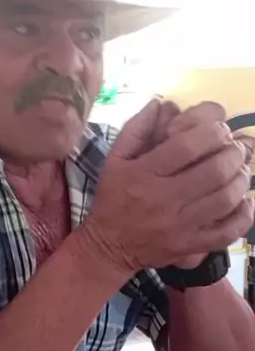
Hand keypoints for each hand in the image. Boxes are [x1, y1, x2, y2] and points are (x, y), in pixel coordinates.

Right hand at [83, 100, 253, 274]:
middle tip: (235, 148)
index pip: (187, 147)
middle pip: (213, 172)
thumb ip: (136, 129)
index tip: (219, 130)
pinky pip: (226, 231)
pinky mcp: (190, 245)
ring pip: (224, 199)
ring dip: (241, 180)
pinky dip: (243, 216)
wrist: (108, 246)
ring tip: (241, 169)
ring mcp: (180, 225)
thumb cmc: (112, 199)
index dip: (211, 133)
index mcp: (144, 174)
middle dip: (232, 154)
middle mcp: (163, 199)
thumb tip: (160, 103)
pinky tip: (244, 201)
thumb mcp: (114, 160)